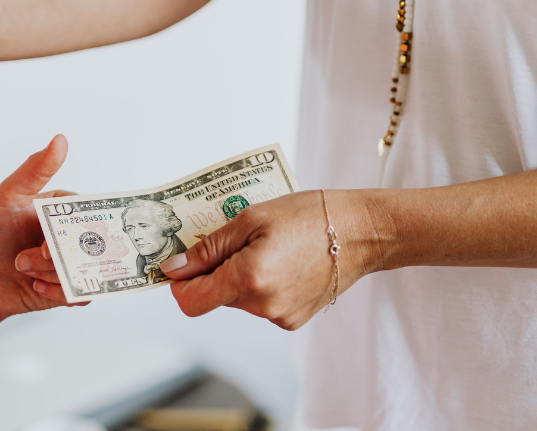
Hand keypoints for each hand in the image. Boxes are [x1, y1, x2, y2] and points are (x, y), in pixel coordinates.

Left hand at [0, 134, 83, 319]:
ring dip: (52, 274)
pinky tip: (34, 285)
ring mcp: (74, 263)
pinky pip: (81, 295)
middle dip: (59, 255)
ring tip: (25, 268)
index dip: (76, 228)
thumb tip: (60, 140)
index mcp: (67, 210)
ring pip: (86, 272)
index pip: (90, 215)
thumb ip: (36, 169)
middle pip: (91, 246)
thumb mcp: (10, 194)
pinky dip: (57, 292)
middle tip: (33, 256)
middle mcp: (75, 236)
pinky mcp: (70, 289)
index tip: (51, 238)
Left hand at [160, 189, 392, 329]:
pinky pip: (261, 304)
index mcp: (248, 279)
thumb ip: (208, 247)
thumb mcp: (251, 218)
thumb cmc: (309, 215)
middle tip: (238, 239)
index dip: (180, 283)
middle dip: (216, 270)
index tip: (182, 263)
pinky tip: (283, 262)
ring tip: (268, 247)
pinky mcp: (293, 320)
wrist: (361, 231)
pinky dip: (262, 285)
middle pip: (215, 296)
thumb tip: (174, 268)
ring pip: (238, 300)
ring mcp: (279, 317)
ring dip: (240, 276)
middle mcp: (262, 306)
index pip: (191, 301)